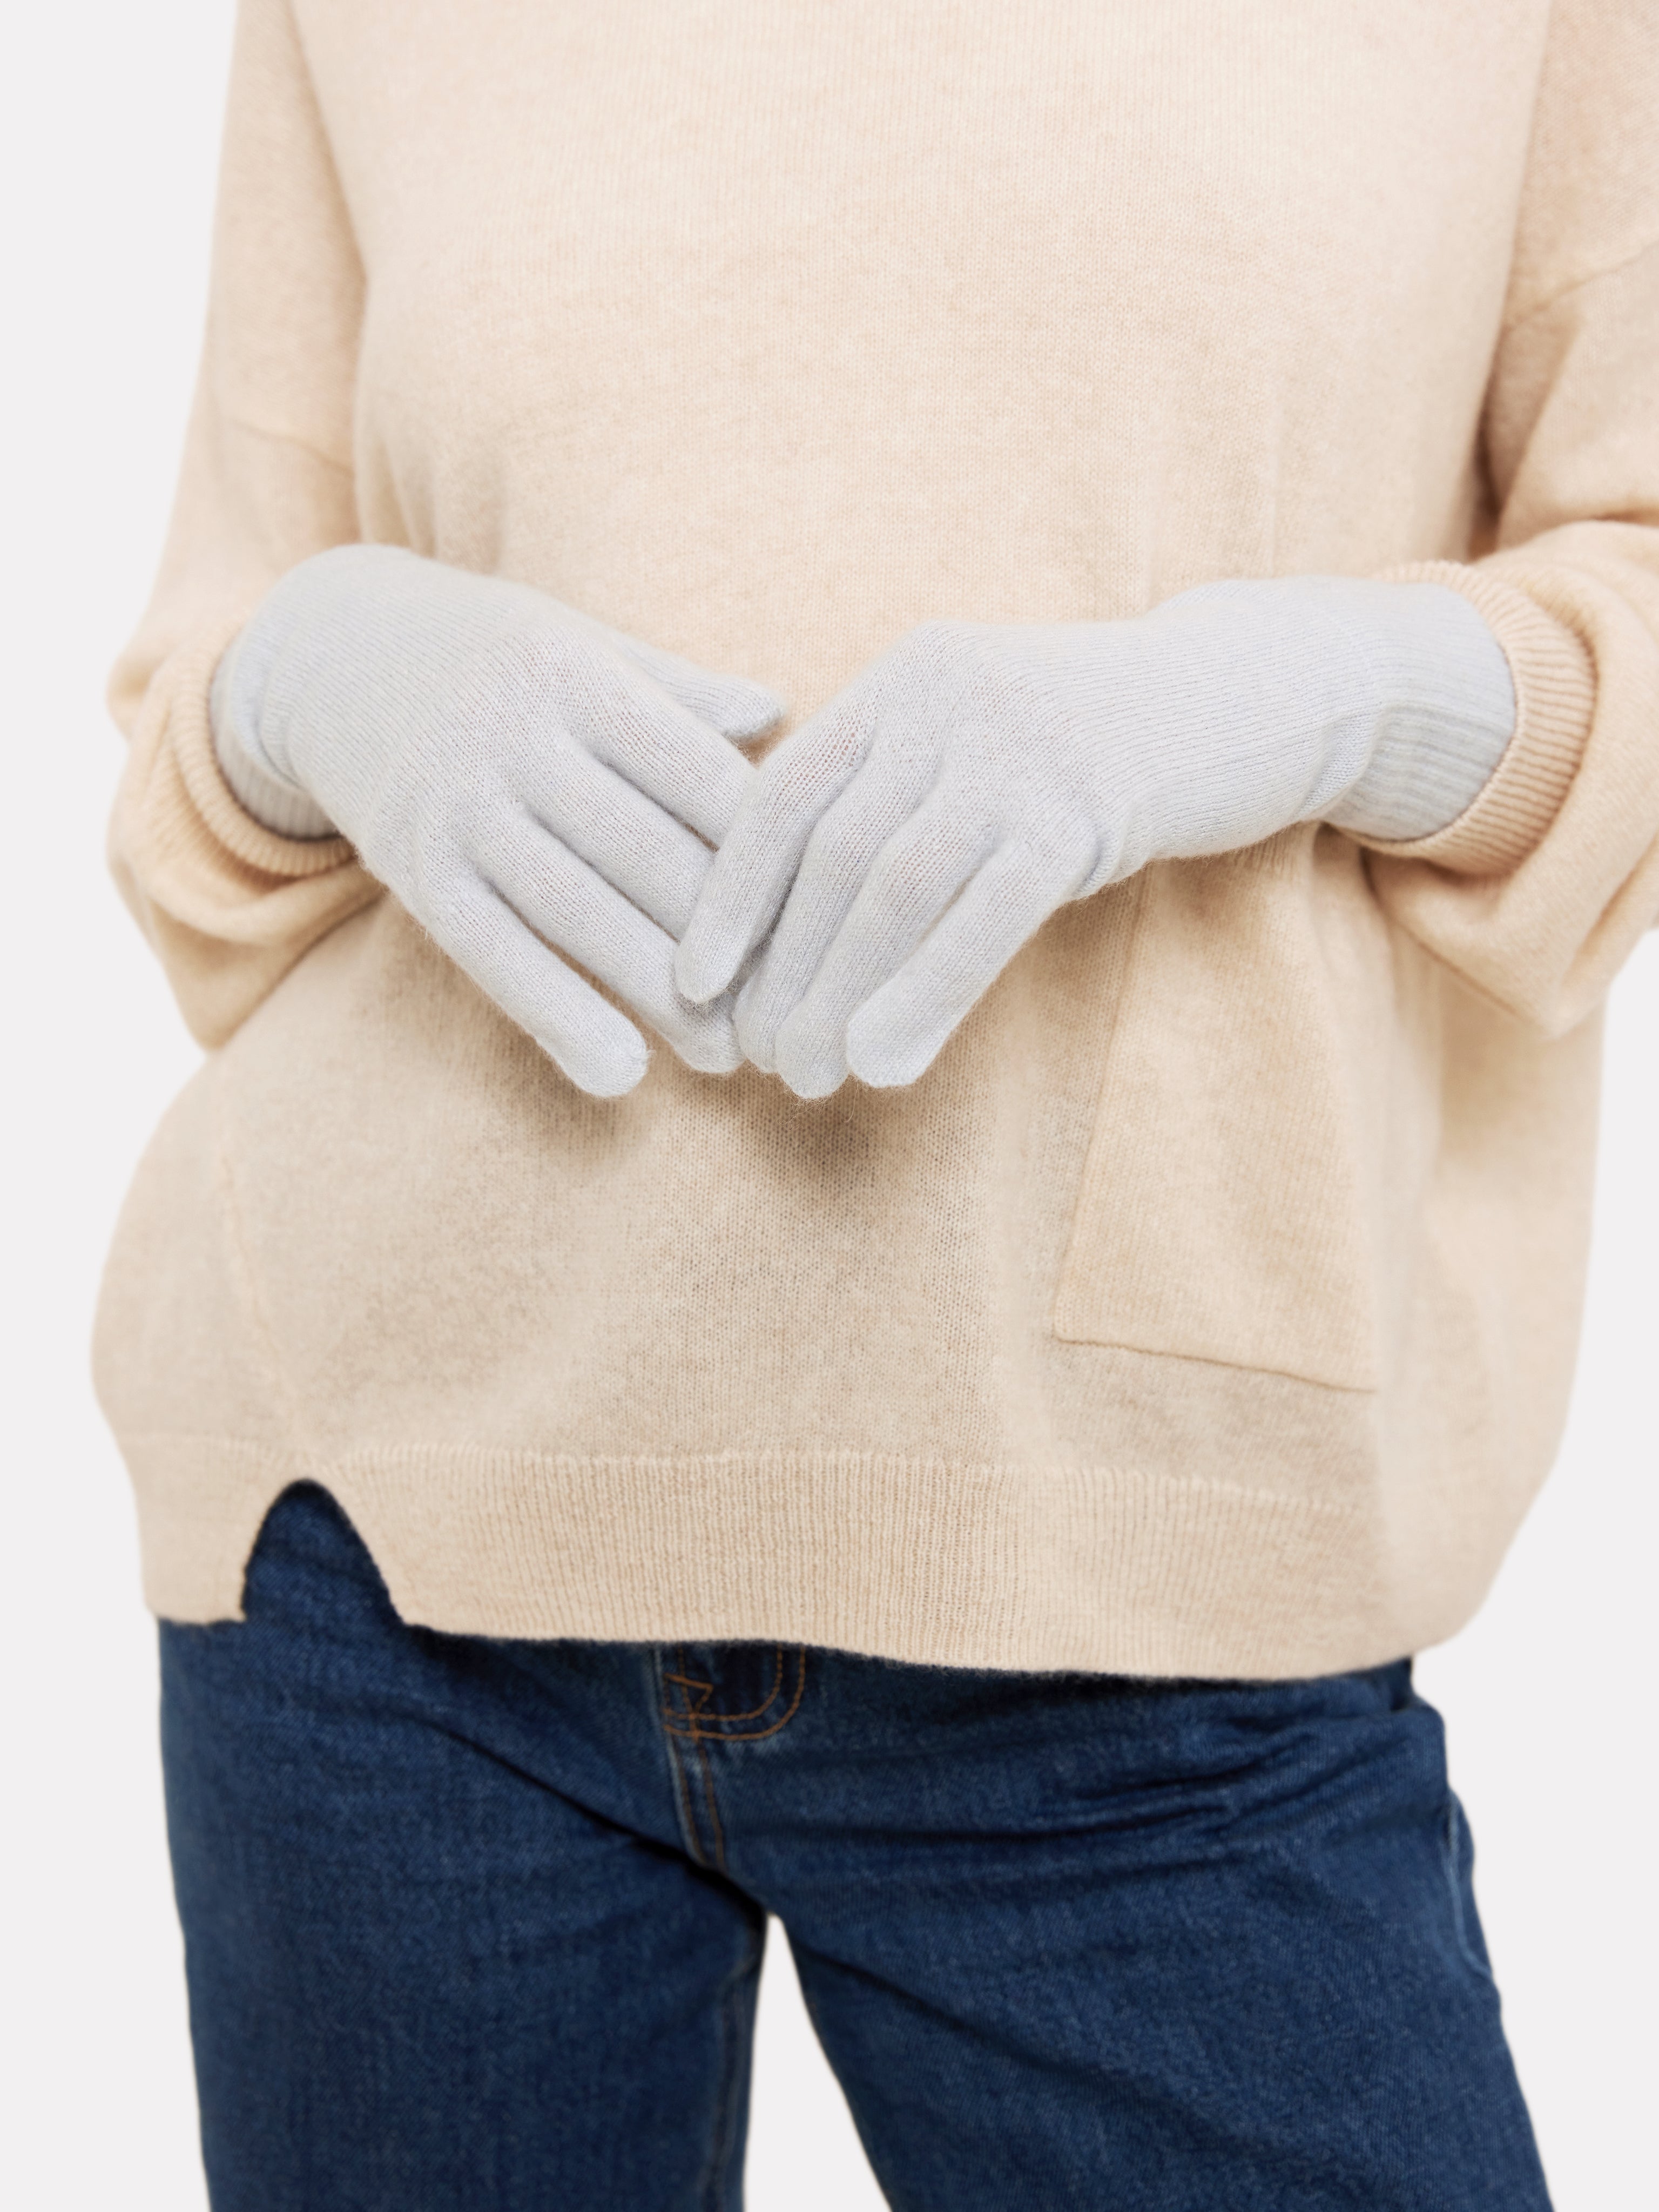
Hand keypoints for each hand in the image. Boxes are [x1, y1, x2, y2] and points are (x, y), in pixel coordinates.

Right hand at [212, 545, 783, 1094]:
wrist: (328, 650)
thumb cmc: (491, 655)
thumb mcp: (581, 643)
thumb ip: (677, 690)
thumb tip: (779, 711)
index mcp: (585, 679)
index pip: (702, 779)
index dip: (770, 859)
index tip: (828, 925)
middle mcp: (521, 740)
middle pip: (649, 855)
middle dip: (729, 944)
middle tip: (794, 1011)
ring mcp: (463, 808)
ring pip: (579, 913)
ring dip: (659, 996)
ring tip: (727, 1059)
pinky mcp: (416, 871)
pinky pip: (494, 955)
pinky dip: (558, 1018)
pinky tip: (618, 1075)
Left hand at [676, 578, 1513, 1096]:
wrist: (1254, 692)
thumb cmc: (1094, 745)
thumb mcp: (982, 746)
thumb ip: (898, 803)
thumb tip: (802, 934)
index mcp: (902, 681)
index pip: (782, 797)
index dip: (729, 898)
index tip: (691, 984)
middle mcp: (946, 699)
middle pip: (833, 855)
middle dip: (785, 971)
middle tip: (761, 1062)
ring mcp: (1020, 747)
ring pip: (896, 888)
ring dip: (839, 996)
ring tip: (809, 1079)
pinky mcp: (1089, 807)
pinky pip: (986, 916)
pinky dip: (925, 996)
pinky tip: (888, 1065)